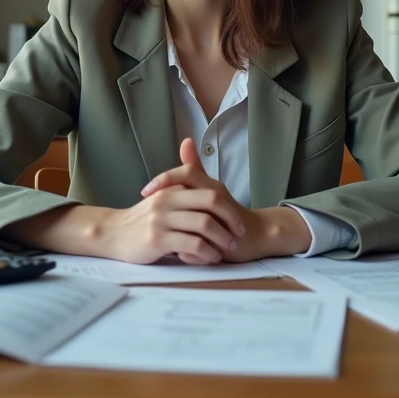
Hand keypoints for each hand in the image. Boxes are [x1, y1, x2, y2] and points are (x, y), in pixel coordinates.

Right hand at [99, 182, 245, 265]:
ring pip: (204, 224)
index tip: (237, 222)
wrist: (112, 234)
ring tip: (226, 249)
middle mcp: (168, 200)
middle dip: (230, 219)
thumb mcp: (161, 199)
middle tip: (238, 235)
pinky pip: (192, 244)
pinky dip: (207, 253)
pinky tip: (210, 258)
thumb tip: (198, 172)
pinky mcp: (158, 239)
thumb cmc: (142, 220)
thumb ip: (180, 188)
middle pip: (211, 202)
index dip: (228, 207)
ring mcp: (162, 219)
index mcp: (172, 189)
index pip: (208, 190)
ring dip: (221, 239)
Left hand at [141, 140, 311, 261]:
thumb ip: (195, 169)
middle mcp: (215, 196)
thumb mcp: (207, 189)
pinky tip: (180, 256)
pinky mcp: (228, 239)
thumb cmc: (225, 213)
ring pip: (196, 218)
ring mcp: (222, 216)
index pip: (185, 172)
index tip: (145, 190)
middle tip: (147, 204)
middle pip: (191, 187)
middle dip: (165, 193)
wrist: (253, 234)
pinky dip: (191, 253)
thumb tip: (185, 142)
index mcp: (209, 185)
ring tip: (159, 233)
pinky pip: (204, 246)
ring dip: (177, 227)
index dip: (164, 178)